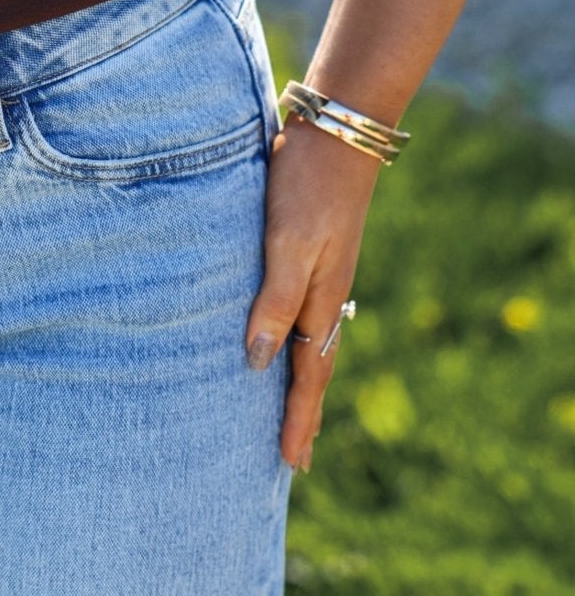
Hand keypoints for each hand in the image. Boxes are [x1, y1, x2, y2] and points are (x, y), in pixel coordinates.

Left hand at [244, 115, 381, 471]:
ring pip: (311, 342)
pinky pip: (304, 313)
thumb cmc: (306, 186)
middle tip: (295, 458)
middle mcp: (326, 295)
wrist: (337, 131)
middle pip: (313, 367)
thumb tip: (258, 362)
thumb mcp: (286, 245)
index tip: (291, 464)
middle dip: (303, 412)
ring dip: (301, 381)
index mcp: (321, 301)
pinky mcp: (312, 251)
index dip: (298, 419)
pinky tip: (284, 339)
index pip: (308, 376)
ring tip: (289, 412)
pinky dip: (296, 341)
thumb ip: (274, 302)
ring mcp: (322, 274)